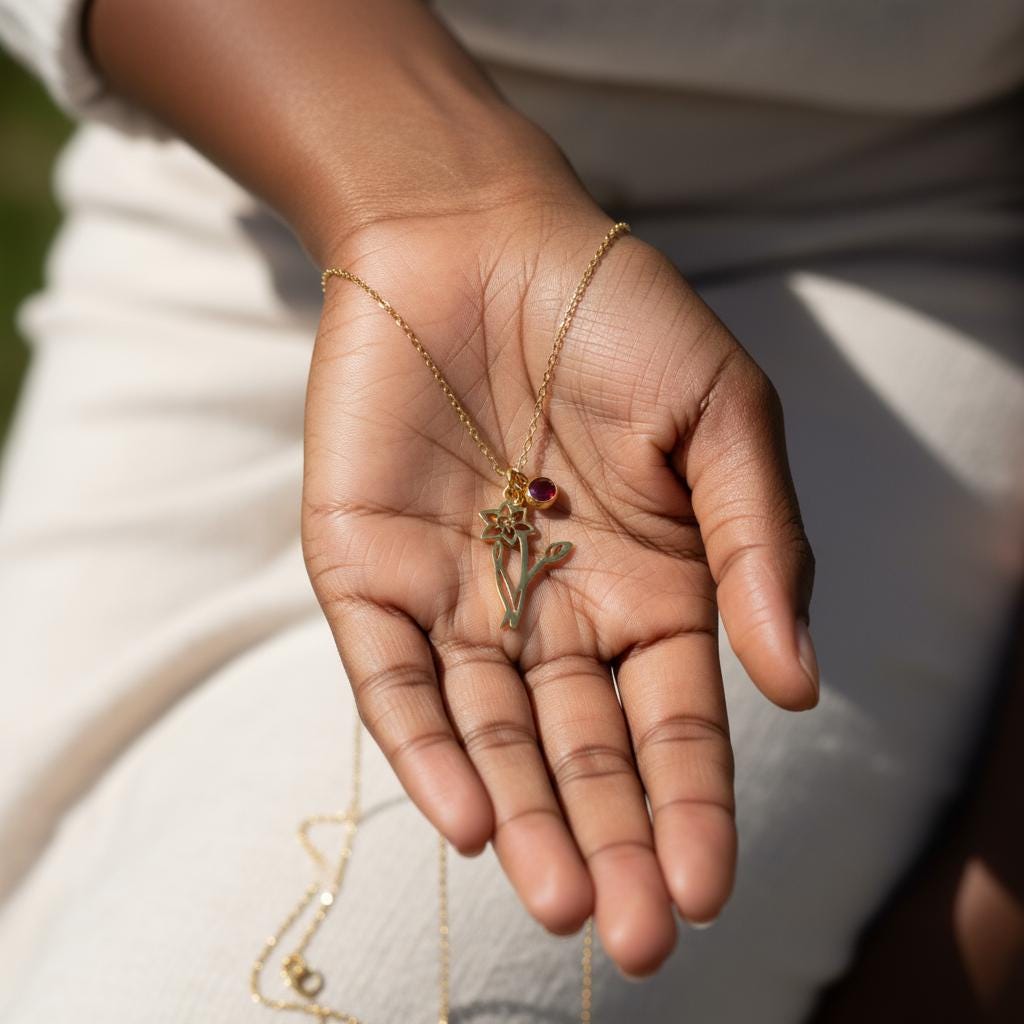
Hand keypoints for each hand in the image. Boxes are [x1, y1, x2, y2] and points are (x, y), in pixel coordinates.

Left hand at [302, 199, 817, 976]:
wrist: (476, 236)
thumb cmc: (615, 316)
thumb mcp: (724, 416)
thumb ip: (762, 546)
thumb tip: (797, 686)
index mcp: (648, 586)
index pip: (674, 722)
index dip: (692, 804)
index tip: (704, 888)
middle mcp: (554, 611)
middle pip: (582, 749)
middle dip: (608, 840)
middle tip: (632, 939)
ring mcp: (459, 597)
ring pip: (489, 733)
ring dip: (521, 816)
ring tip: (552, 898)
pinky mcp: (368, 571)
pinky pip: (394, 674)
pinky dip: (425, 743)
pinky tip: (465, 815)